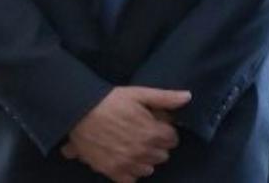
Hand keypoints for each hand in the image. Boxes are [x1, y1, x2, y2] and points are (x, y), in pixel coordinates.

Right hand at [61, 86, 190, 181]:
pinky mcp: (113, 172)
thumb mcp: (140, 94)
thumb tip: (188, 97)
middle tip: (145, 134)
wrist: (81, 113)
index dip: (165, 131)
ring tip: (134, 146)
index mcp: (152, 133)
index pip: (173, 139)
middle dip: (157, 145)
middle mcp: (143, 152)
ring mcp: (128, 164)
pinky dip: (130, 172)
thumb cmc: (111, 101)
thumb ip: (165, 98)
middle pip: (163, 155)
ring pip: (149, 169)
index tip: (156, 125)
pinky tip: (125, 160)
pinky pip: (131, 180)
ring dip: (145, 159)